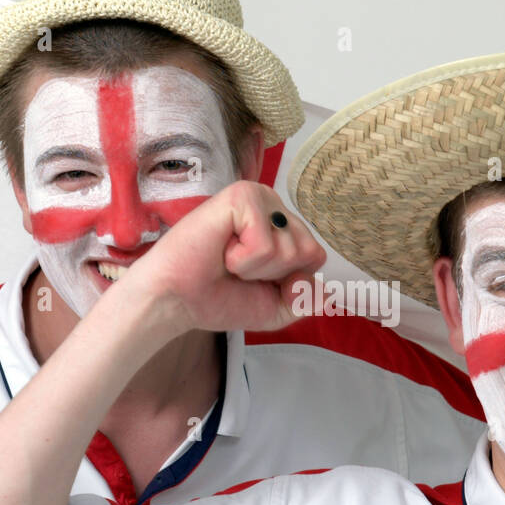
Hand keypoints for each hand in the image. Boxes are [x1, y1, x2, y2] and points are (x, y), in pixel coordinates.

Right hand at [129, 180, 326, 333]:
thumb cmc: (219, 298)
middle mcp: (275, 207)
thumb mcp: (276, 309)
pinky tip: (220, 250)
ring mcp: (259, 197)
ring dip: (255, 268)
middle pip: (308, 252)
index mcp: (284, 227)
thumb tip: (328, 290)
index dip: (287, 281)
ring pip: (289, 248)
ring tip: (226, 259)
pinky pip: (265, 242)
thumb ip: (307, 300)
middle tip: (237, 268)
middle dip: (273, 275)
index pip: (316, 257)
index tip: (252, 279)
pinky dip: (242, 259)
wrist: (176, 301)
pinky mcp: (241, 195)